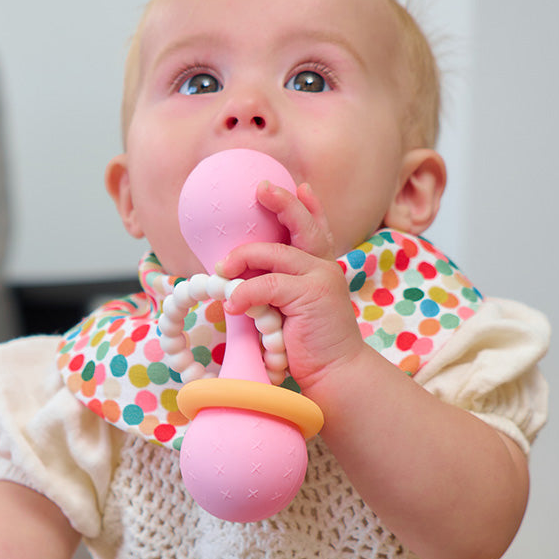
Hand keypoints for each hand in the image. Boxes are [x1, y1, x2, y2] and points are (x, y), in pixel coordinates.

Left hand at [217, 180, 365, 394]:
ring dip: (243, 257)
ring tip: (222, 269)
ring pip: (275, 253)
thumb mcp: (293, 310)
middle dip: (282, 203)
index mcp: (323, 268)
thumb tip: (239, 276)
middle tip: (261, 189)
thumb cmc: (310, 347)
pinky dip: (245, 292)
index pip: (317, 229)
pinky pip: (267, 284)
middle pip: (302, 225)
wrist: (336, 372)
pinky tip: (232, 305)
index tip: (298, 186)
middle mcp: (325, 267)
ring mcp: (320, 278)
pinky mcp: (310, 295)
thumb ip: (278, 288)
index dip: (308, 206)